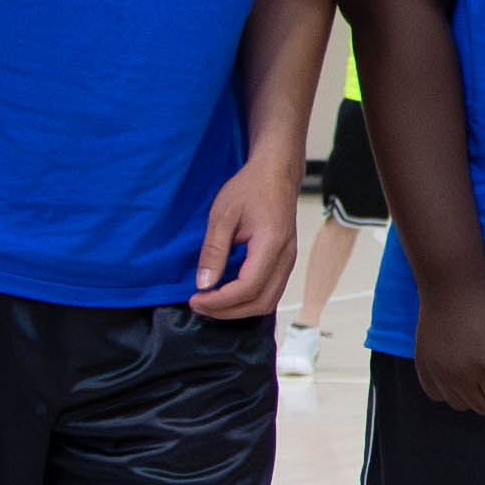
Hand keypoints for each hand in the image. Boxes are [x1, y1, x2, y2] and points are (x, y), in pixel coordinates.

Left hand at [187, 147, 301, 319]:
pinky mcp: (285, 261)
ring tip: (211, 302)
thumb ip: (214, 251)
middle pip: (260, 302)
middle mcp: (286, 258)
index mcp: (272, 245)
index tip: (195, 298)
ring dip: (238, 309)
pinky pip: (270, 292)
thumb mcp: (222, 214)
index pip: (248, 288)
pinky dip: (247, 300)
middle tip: (199, 305)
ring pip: (267, 302)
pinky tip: (227, 293)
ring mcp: (289, 261)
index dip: (219, 300)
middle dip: (227, 311)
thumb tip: (204, 283)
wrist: (276, 174)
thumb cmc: (251, 187)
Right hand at [412, 271, 484, 413]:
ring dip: (473, 392)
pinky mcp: (422, 368)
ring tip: (475, 364)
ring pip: (461, 405)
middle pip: (484, 407)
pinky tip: (456, 367)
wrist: (451, 286)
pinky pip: (438, 396)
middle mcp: (458, 374)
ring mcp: (437, 373)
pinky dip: (449, 389)